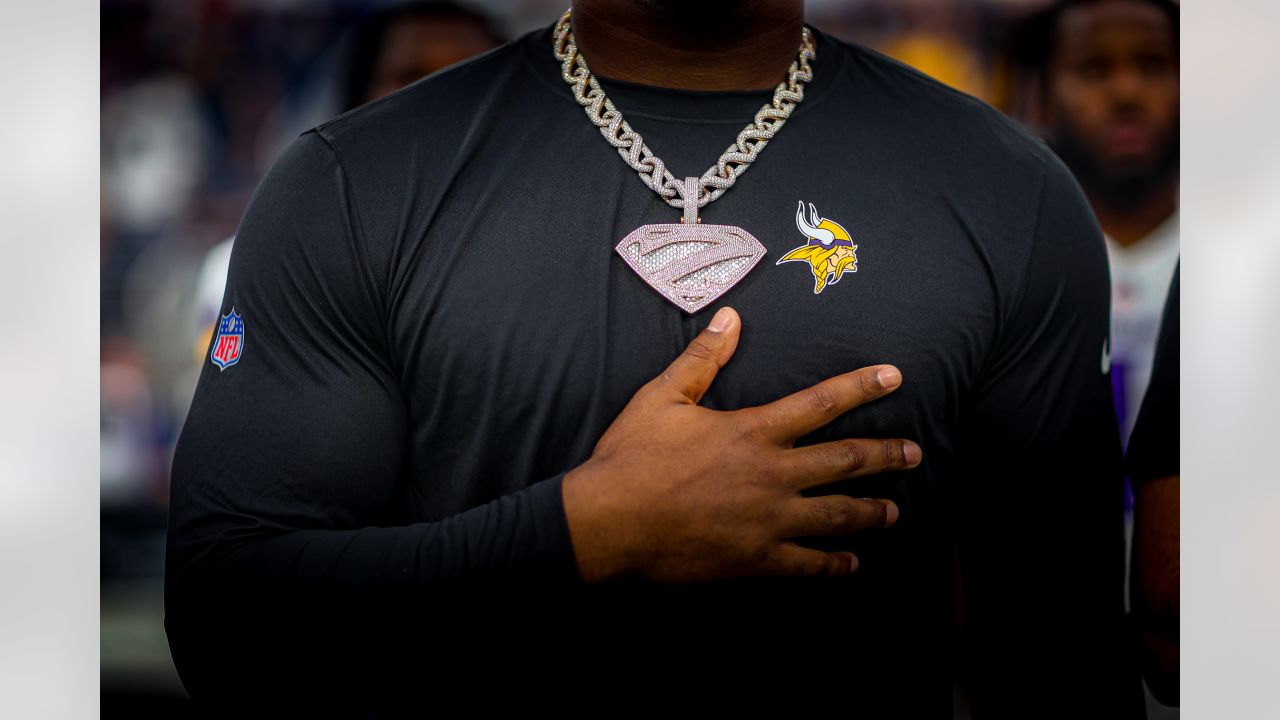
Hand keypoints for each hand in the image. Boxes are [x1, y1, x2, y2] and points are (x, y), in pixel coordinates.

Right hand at [562, 306, 919, 583]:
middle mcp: (772, 475)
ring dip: (870, 512)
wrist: (607, 524)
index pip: (821, 402)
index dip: (862, 386)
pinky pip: (807, 566)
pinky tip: (851, 565)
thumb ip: (702, 358)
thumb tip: (730, 317)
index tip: (895, 376)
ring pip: (836, 515)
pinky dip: (833, 565)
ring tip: (894, 511)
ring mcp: (768, 522)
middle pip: (845, 462)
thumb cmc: (631, 458)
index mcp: (752, 431)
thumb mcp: (662, 397)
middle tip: (915, 452)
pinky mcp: (756, 561)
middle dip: (885, 455)